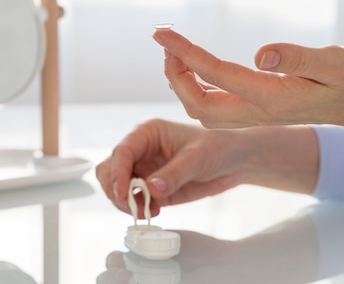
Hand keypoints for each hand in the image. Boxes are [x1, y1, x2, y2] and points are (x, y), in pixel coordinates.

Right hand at [96, 119, 317, 215]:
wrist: (234, 161)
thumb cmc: (217, 146)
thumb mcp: (197, 158)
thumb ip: (174, 174)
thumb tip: (150, 189)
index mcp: (146, 133)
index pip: (122, 151)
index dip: (117, 173)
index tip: (123, 192)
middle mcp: (139, 150)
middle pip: (109, 170)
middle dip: (116, 189)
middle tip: (133, 206)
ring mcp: (142, 170)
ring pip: (115, 187)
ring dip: (124, 202)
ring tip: (146, 210)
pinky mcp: (150, 188)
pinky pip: (131, 200)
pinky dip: (136, 209)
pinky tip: (154, 211)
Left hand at [153, 28, 343, 133]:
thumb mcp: (338, 63)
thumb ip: (299, 58)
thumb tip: (260, 54)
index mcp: (272, 98)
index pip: (215, 75)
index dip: (184, 53)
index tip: (161, 33)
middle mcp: (258, 112)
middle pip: (198, 103)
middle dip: (174, 74)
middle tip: (165, 42)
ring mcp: (257, 115)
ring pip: (203, 108)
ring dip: (181, 81)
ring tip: (173, 51)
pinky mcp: (259, 110)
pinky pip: (215, 105)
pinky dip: (196, 85)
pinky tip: (193, 67)